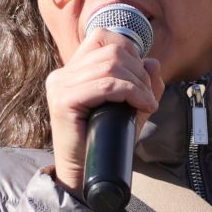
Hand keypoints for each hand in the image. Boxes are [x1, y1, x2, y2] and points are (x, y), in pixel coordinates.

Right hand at [45, 27, 163, 192]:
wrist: (85, 175)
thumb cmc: (106, 141)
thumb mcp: (131, 107)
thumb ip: (143, 84)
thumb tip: (152, 61)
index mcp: (73, 70)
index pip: (101, 36)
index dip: (129, 50)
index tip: (140, 78)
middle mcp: (63, 74)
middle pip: (112, 50)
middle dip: (139, 72)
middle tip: (148, 97)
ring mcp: (60, 86)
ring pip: (111, 66)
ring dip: (138, 84)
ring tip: (147, 104)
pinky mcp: (63, 101)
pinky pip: (105, 85)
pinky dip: (130, 92)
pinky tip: (142, 106)